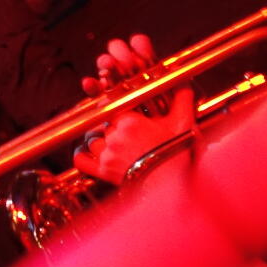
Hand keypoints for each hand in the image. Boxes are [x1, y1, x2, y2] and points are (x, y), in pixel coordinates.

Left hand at [72, 35, 196, 185]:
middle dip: (112, 126)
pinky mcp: (104, 172)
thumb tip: (185, 81)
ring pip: (92, 139)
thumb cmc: (177, 153)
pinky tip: (87, 152)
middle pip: (103, 124)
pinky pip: (82, 161)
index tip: (119, 108)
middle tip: (124, 131)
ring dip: (98, 139)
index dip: (115, 106)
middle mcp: (115, 136)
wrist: (171, 185)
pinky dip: (81, 155)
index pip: (111, 104)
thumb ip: (182, 98)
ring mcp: (107, 154)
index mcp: (130, 121)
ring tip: (111, 142)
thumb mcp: (182, 123)